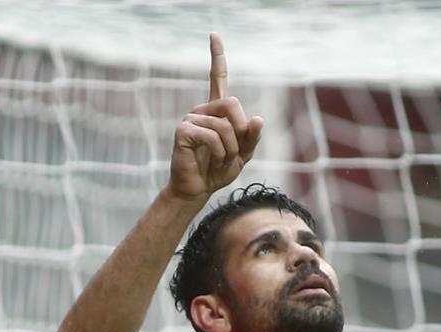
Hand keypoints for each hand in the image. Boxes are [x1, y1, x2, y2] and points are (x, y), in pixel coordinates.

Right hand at [167, 33, 263, 200]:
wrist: (199, 189)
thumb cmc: (219, 169)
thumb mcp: (244, 154)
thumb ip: (252, 137)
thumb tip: (257, 118)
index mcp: (217, 111)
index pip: (218, 77)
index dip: (217, 56)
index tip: (214, 34)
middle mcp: (203, 109)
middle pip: (233, 104)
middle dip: (241, 131)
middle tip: (234, 152)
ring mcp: (191, 118)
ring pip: (225, 126)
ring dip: (230, 149)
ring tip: (220, 160)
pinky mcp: (183, 130)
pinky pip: (212, 137)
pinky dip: (219, 153)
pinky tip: (210, 160)